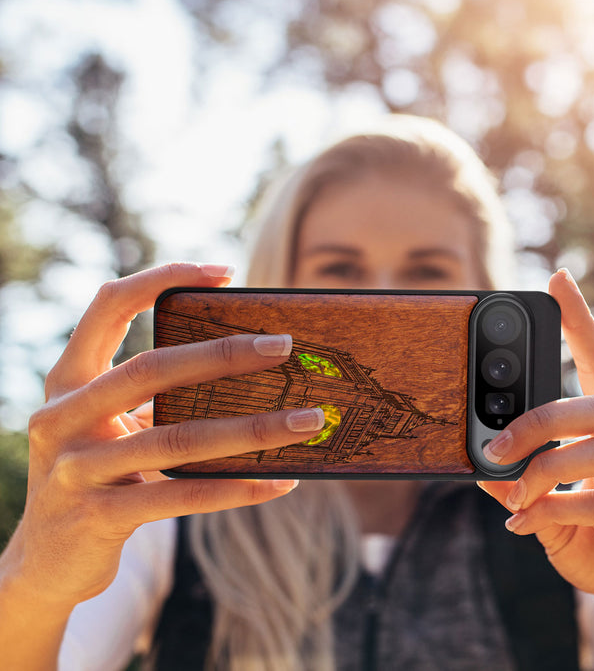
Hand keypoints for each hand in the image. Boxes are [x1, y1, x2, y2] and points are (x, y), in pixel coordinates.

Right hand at [3, 263, 323, 611]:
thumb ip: (154, 397)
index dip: (162, 278)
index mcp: (68, 380)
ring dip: (253, 429)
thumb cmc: (97, 474)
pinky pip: (183, 495)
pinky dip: (237, 488)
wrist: (46, 561)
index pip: (109, 305)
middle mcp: (62, 417)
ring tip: (307, 421)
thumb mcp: (111, 426)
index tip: (224, 272)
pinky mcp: (99, 517)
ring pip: (178, 439)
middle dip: (223, 354)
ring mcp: (76, 469)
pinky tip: (280, 482)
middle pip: (151, 368)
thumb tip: (247, 368)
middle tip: (284, 346)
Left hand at [478, 269, 593, 662]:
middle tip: (495, 443)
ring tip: (512, 493)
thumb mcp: (553, 512)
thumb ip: (523, 487)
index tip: (558, 280)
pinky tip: (524, 525)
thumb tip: (480, 467)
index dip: (582, 323)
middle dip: (541, 418)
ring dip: (545, 468)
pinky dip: (553, 511)